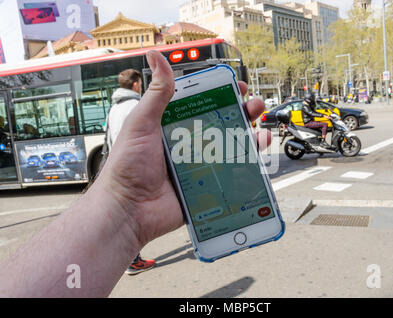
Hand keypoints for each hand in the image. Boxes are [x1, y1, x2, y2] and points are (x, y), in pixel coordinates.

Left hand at [96, 50, 271, 246]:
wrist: (129, 209)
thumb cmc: (128, 166)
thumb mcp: (142, 124)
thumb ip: (156, 93)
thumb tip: (155, 57)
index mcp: (173, 126)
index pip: (201, 104)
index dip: (219, 94)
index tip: (234, 86)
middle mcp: (188, 143)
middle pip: (220, 123)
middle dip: (241, 112)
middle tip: (253, 105)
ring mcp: (198, 164)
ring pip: (230, 146)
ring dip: (248, 134)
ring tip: (259, 126)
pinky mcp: (206, 185)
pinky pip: (230, 171)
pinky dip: (246, 161)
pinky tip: (256, 150)